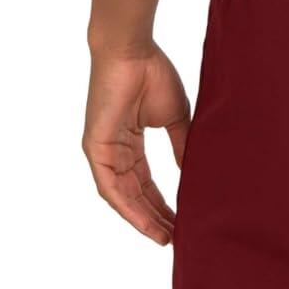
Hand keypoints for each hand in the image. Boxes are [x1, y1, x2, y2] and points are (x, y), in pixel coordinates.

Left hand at [83, 45, 190, 243]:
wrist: (133, 50)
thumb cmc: (152, 74)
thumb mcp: (174, 119)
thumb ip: (181, 146)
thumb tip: (194, 173)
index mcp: (130, 143)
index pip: (146, 183)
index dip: (162, 204)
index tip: (182, 222)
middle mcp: (114, 151)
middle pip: (135, 194)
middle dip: (155, 217)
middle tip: (177, 237)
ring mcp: (102, 151)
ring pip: (122, 196)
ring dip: (142, 219)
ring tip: (165, 237)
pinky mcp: (95, 148)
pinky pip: (109, 187)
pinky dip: (127, 207)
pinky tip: (144, 223)